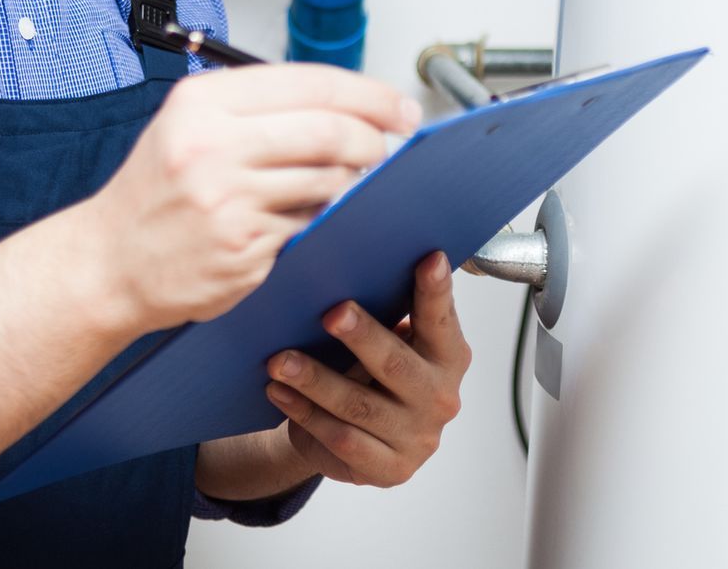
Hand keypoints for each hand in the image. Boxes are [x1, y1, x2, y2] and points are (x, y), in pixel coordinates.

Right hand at [80, 64, 420, 332]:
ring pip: (327, 181)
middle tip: (387, 146)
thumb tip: (340, 104)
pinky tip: (306, 217)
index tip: (398, 107)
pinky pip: (307, 225)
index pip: (310, 83)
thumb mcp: (187, 126)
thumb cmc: (153, 195)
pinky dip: (318, 219)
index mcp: (203, 103)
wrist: (109, 263)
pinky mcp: (243, 247)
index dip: (368, 94)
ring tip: (342, 183)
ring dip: (349, 183)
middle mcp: (212, 145)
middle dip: (373, 138)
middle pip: (328, 131)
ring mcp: (228, 200)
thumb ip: (255, 109)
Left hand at [263, 251, 470, 487]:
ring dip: (316, 380)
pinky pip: (341, 438)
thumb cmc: (374, 376)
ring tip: (280, 360)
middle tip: (332, 313)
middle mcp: (440, 398)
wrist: (361, 444)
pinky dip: (305, 413)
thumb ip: (386, 315)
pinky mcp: (389, 469)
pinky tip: (279, 392)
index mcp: (448, 357)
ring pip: (360, 405)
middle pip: (397, 365)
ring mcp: (418, 438)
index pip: (441, 320)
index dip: (436, 291)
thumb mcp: (389, 344)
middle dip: (363, 337)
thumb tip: (342, 268)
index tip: (429, 258)